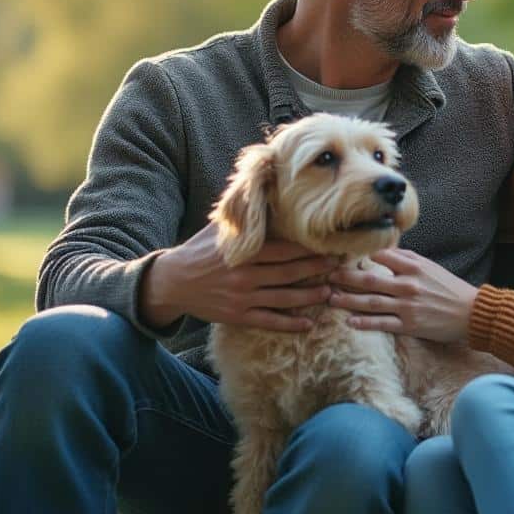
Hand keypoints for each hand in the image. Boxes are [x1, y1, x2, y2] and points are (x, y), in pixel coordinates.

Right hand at [139, 222, 336, 331]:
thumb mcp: (220, 229)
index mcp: (245, 252)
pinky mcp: (238, 316)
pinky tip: (308, 324)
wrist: (172, 282)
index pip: (284, 249)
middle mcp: (245, 275)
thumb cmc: (200, 250)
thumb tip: (266, 188)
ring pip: (284, 299)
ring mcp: (242, 298)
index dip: (310, 249)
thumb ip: (245, 217)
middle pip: (290, 273)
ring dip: (310, 296)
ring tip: (331, 292)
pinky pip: (269, 321)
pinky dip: (290, 324)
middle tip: (341, 267)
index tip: (331, 245)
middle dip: (317, 270)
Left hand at [327, 248, 477, 342]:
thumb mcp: (429, 266)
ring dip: (348, 300)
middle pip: (369, 279)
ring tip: (330, 299)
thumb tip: (383, 249)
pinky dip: (364, 323)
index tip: (342, 255)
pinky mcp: (409, 326)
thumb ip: (406, 258)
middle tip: (328, 276)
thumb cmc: (449, 288)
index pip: (380, 255)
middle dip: (345, 278)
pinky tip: (349, 321)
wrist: (471, 313)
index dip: (359, 254)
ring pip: (371, 302)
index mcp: (413, 267)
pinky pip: (382, 324)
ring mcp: (407, 307)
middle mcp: (408, 285)